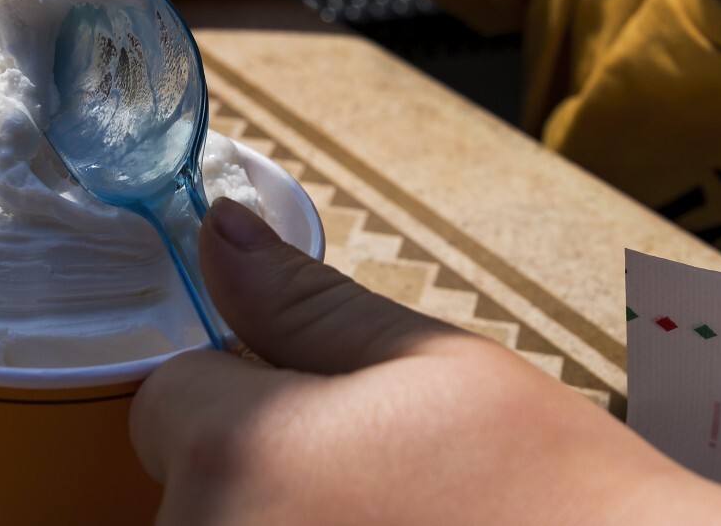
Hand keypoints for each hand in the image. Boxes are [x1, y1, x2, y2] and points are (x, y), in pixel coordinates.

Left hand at [130, 199, 720, 524]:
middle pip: (188, 480)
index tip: (328, 414)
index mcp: (236, 455)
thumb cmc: (550, 490)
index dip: (248, 391)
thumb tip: (219, 225)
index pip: (169, 399)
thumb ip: (302, 301)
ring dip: (277, 521)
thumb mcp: (430, 364)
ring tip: (396, 524)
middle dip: (259, 465)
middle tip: (383, 485)